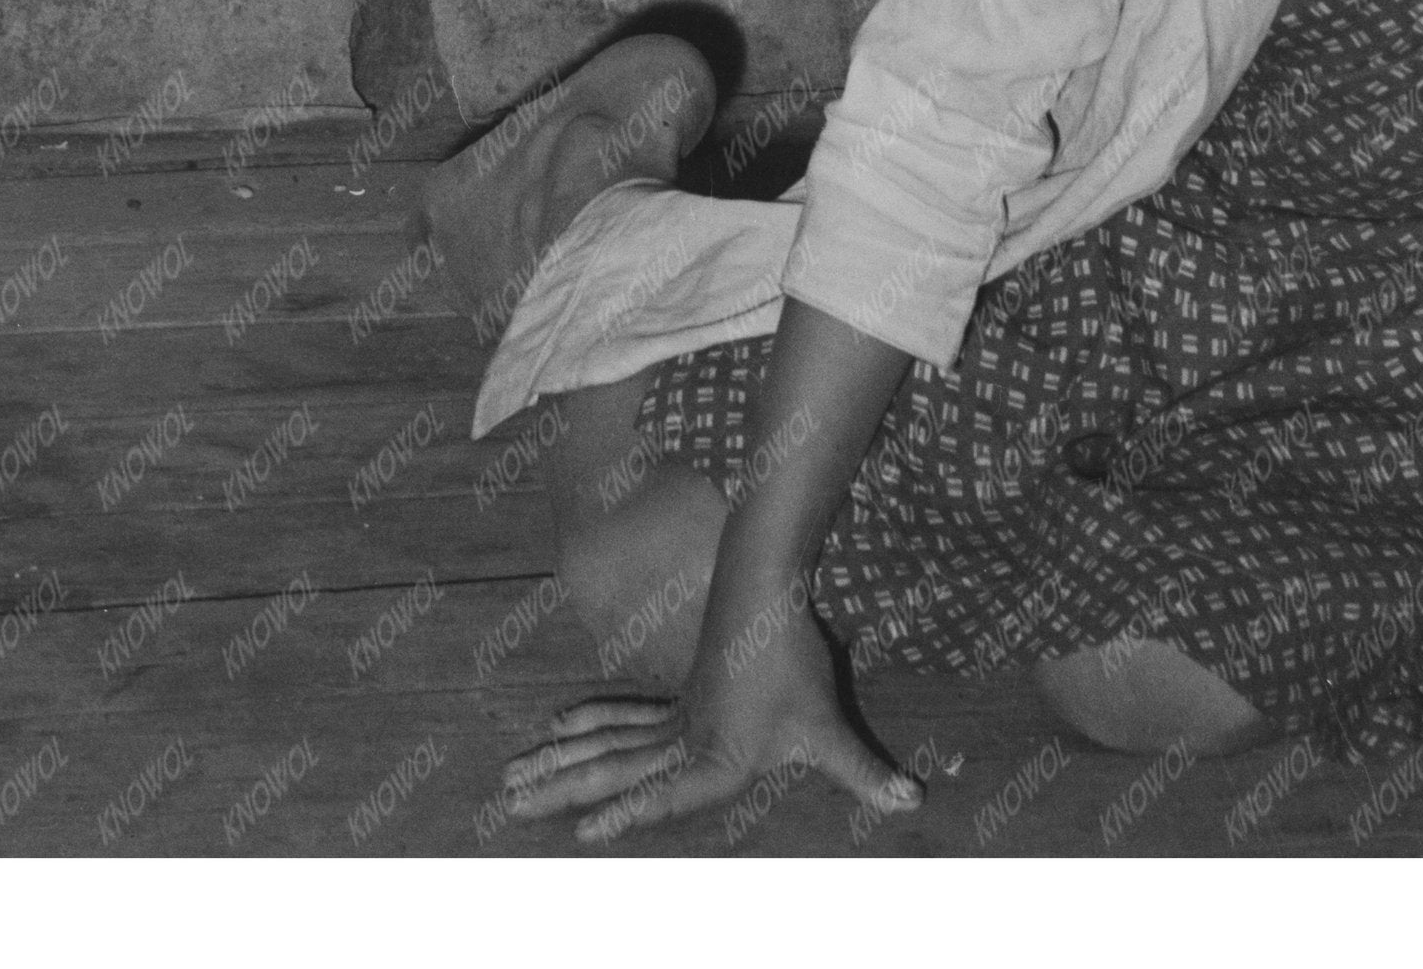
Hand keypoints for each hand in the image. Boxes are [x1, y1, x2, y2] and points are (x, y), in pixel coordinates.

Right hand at [498, 605, 919, 843]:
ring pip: (602, 744)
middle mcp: (681, 738)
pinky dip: (584, 727)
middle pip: (610, 767)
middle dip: (560, 788)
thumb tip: (915, 800)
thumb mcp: (829, 724)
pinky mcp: (672, 703)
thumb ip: (863, 769)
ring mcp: (670, 718)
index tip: (582, 837)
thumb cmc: (796, 660)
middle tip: (507, 800)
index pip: (663, 792)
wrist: (764, 586)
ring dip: (557, 761)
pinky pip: (617, 720)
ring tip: (512, 776)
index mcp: (713, 754)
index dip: (625, 814)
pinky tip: (555, 732)